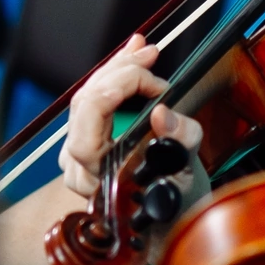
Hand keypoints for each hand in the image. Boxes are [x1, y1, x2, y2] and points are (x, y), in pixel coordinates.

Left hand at [59, 36, 203, 198]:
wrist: (166, 214)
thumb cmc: (174, 198)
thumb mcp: (188, 174)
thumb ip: (180, 142)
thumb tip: (162, 114)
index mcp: (100, 177)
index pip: (87, 129)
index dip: (110, 96)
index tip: (145, 82)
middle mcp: (80, 166)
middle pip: (85, 104)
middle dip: (119, 71)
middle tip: (150, 54)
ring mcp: (76, 152)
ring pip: (86, 97)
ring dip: (115, 69)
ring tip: (142, 50)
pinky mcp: (82, 139)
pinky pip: (90, 100)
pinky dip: (111, 78)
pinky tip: (130, 62)